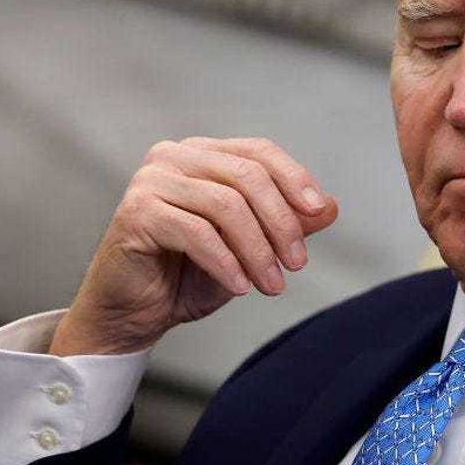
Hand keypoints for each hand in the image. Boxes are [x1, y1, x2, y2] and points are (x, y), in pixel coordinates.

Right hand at [50, 137, 337, 355]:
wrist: (134, 313)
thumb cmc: (188, 275)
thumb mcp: (251, 248)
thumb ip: (287, 224)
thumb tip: (330, 207)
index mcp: (203, 153)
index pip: (259, 152)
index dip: (294, 179)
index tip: (318, 213)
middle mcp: (174, 156)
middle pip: (247, 175)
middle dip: (281, 222)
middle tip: (296, 264)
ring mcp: (151, 181)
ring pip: (225, 205)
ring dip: (257, 250)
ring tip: (272, 286)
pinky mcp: (136, 213)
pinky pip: (197, 232)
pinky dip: (226, 262)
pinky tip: (240, 288)